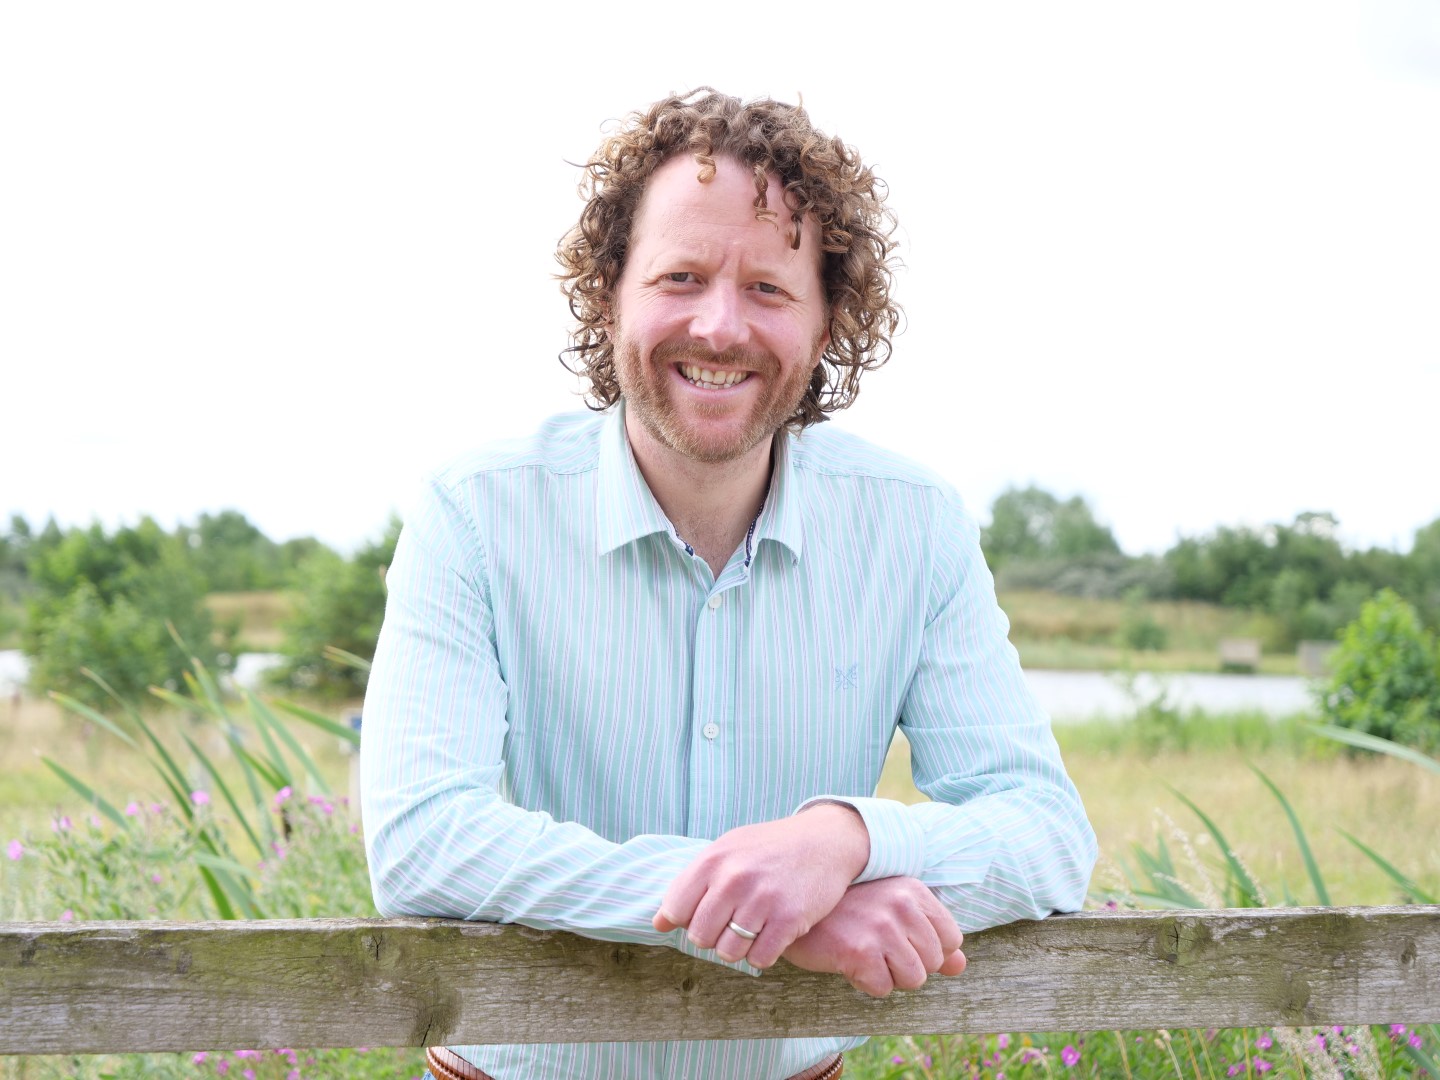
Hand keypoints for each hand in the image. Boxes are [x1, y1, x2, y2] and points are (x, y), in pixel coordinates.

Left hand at [653, 803, 869, 967]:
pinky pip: (760, 959)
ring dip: (738, 949)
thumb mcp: (727, 850)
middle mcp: (734, 879)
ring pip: (729, 953)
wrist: (825, 841)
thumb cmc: (769, 848)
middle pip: (700, 936)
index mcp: (713, 860)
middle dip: (712, 937)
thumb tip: (657, 923)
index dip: (685, 920)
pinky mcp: (789, 919)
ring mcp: (762, 900)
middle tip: (731, 924)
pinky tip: (770, 937)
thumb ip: (691, 883)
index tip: (702, 915)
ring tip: (751, 931)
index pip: (675, 910)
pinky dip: (762, 955)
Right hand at [781, 876, 966, 997]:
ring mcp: (881, 927)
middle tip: (877, 947)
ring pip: (914, 980)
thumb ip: (931, 937)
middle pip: (933, 963)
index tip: (901, 941)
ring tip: (866, 955)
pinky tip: (849, 961)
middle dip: (908, 965)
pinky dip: (866, 983)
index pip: (952, 939)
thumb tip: (960, 965)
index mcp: (912, 890)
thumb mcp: (892, 912)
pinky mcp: (860, 951)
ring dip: (889, 977)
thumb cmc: (847, 910)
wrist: (793, 907)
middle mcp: (900, 904)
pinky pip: (883, 989)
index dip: (929, 950)